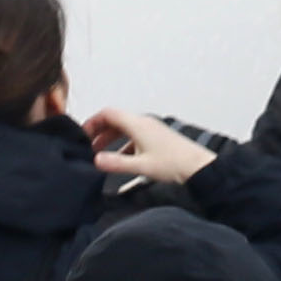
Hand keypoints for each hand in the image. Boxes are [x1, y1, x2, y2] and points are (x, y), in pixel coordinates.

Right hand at [84, 106, 215, 186]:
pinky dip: (123, 146)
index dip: (93, 122)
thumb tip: (96, 160)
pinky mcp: (157, 139)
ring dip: (111, 139)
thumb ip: (116, 163)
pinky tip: (121, 161)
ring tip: (100, 154)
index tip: (83, 134)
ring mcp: (151, 131)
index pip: (108, 114)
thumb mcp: (141, 166)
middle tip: (88, 145)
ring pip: (125, 130)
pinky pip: (134, 138)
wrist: (198, 167)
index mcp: (138, 125)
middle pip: (115, 121)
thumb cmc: (174, 164)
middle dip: (99, 132)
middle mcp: (144, 124)